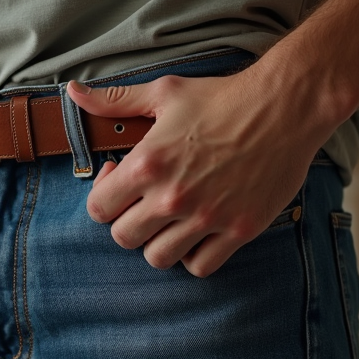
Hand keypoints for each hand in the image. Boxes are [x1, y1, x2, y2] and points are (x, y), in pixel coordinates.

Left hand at [66, 70, 328, 276]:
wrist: (286, 106)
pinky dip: (194, 255)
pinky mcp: (239, 230)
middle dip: (127, 221)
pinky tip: (197, 232)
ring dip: (158, 242)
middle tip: (144, 202)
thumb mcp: (163, 93)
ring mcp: (207, 217)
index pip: (98, 209)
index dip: (103, 197)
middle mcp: (173, 196)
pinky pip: (201, 266)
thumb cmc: (222, 96)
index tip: (120, 180)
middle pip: (124, 238)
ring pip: (158, 258)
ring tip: (169, 219)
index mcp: (148, 164)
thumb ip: (114, 100)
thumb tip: (73, 93)